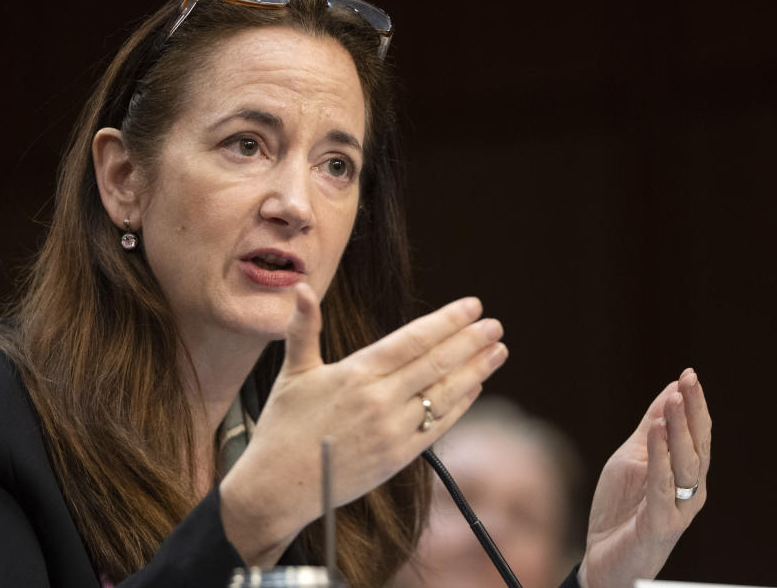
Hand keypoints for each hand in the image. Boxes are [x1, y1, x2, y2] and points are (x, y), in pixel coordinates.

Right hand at [220, 284, 507, 564]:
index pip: (413, 339)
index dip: (447, 321)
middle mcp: (379, 400)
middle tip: (495, 325)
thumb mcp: (292, 372)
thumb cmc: (282, 426)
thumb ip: (304, 328)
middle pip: (436, 363)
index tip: (472, 307)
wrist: (279, 487)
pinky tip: (474, 387)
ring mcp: (393, 431)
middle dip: (470, 341)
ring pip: (444, 394)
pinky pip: (438, 426)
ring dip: (476, 371)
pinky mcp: (398, 457)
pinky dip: (460, 405)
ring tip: (498, 351)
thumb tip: (301, 290)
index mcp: (355, 373)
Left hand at [579, 369, 711, 587]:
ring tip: (674, 400)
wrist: (602, 560)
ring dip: (679, 430)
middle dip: (693, 412)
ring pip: (686, 465)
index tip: (689, 375)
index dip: (694, 405)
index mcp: (685, 475)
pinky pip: (662, 487)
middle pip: (698, 446)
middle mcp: (688, 492)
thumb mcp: (631, 459)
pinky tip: (655, 432)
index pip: (696, 436)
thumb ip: (651, 429)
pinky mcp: (658, 525)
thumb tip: (670, 390)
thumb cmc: (620, 510)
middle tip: (689, 381)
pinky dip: (661, 458)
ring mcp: (676, 510)